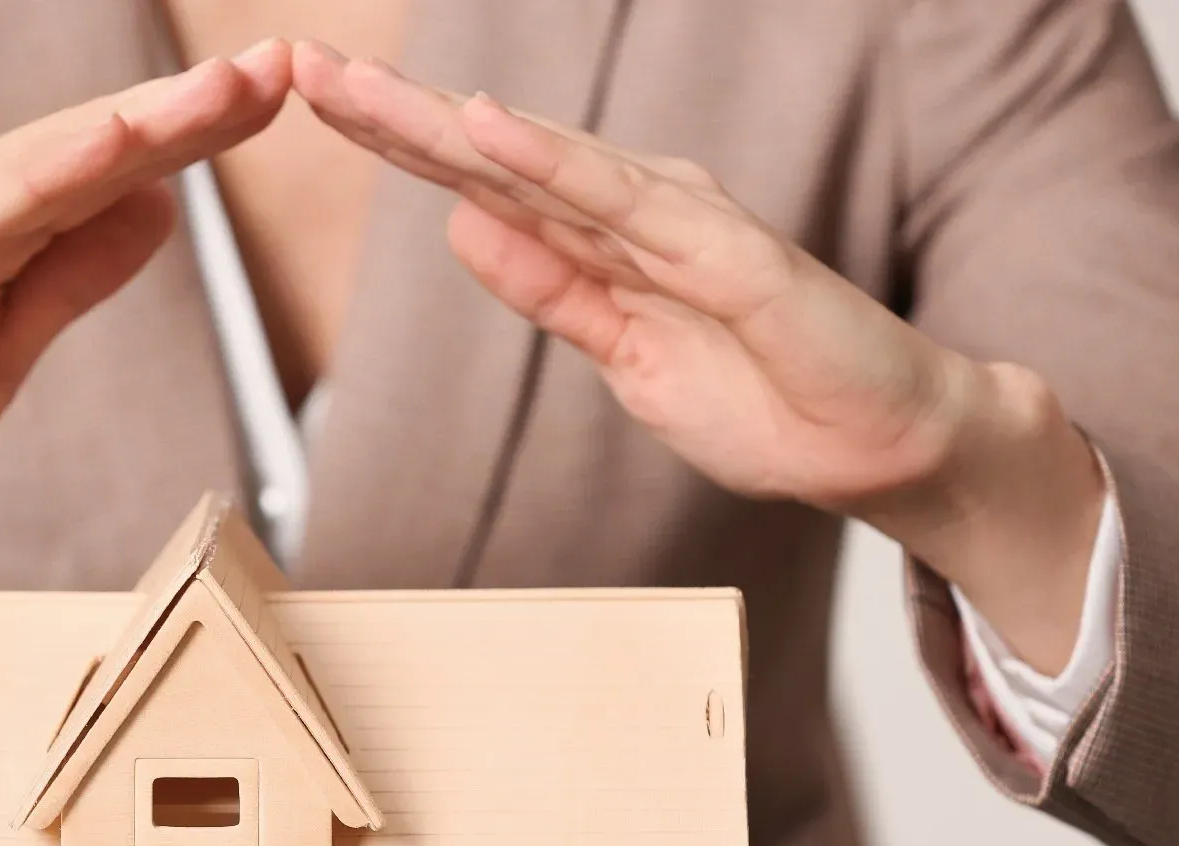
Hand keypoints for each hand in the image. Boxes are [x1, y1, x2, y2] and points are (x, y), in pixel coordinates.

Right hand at [0, 42, 293, 672]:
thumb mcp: (2, 353)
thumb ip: (70, 278)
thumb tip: (157, 211)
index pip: (107, 172)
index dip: (191, 133)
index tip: (277, 96)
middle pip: (88, 150)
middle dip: (187, 109)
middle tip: (280, 64)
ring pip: (44, 167)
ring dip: (137, 124)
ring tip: (225, 90)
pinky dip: (48, 178)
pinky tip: (113, 147)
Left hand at [294, 43, 1105, 671]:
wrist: (877, 445)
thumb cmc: (764, 398)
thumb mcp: (621, 354)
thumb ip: (550, 291)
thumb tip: (465, 225)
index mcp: (605, 240)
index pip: (479, 183)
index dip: (396, 143)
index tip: (313, 107)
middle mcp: (635, 212)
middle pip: (493, 156)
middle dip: (393, 114)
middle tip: (301, 68)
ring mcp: (680, 225)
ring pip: (542, 162)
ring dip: (446, 123)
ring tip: (359, 88)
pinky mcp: (727, 254)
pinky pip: (623, 206)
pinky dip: (551, 166)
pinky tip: (485, 134)